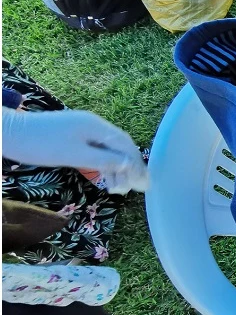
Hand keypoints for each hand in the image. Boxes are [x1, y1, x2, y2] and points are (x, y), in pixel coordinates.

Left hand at [2, 108, 148, 193]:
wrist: (9, 133)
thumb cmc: (41, 145)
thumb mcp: (74, 155)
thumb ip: (103, 160)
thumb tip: (129, 164)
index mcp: (97, 127)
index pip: (125, 145)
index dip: (137, 164)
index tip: (144, 184)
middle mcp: (94, 125)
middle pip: (120, 147)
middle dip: (130, 167)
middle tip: (137, 188)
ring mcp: (84, 130)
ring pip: (108, 150)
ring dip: (116, 168)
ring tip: (119, 189)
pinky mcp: (74, 136)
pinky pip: (96, 150)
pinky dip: (103, 164)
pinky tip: (104, 178)